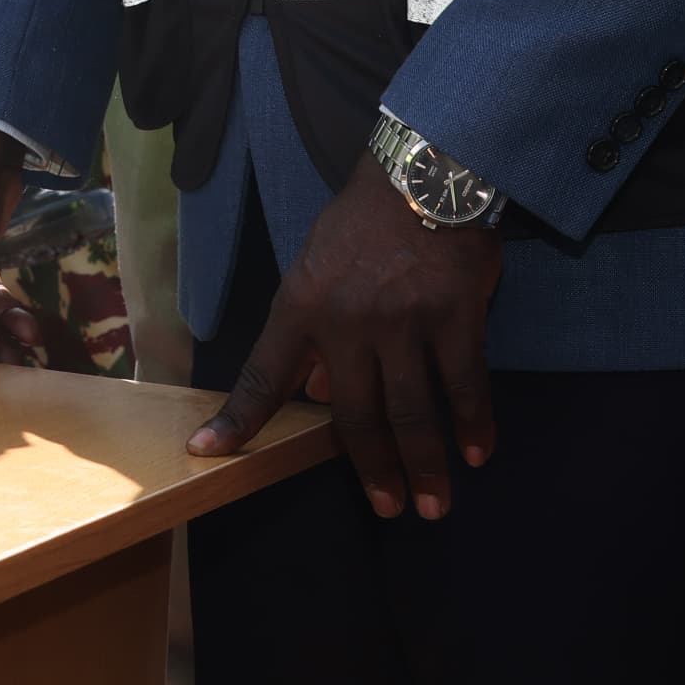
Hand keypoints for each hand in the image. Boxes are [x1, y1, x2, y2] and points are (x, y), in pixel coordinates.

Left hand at [189, 159, 500, 518]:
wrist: (422, 175)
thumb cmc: (364, 224)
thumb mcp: (315, 267)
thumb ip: (313, 331)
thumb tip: (324, 395)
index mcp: (301, 309)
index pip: (263, 376)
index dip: (237, 420)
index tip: (208, 455)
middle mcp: (347, 323)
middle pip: (355, 415)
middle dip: (372, 469)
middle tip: (388, 509)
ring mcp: (403, 322)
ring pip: (413, 411)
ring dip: (425, 464)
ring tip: (432, 504)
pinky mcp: (455, 317)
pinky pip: (465, 384)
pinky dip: (474, 424)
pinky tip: (477, 453)